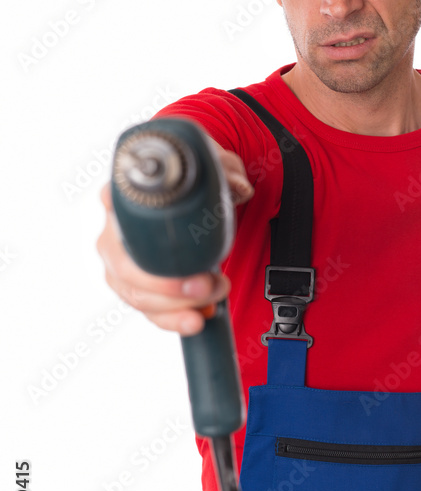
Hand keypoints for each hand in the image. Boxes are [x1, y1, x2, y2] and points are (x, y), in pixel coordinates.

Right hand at [95, 137, 253, 335]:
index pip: (110, 203)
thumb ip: (226, 172)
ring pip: (136, 294)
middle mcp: (116, 230)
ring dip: (177, 305)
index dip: (126, 223)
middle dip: (166, 284)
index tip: (156, 242)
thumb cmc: (199, 185)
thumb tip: (239, 188)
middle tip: (205, 283)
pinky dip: (173, 320)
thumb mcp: (216, 169)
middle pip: (125, 266)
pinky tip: (196, 320)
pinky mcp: (137, 287)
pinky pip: (148, 312)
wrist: (203, 207)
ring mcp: (122, 263)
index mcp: (127, 196)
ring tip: (213, 297)